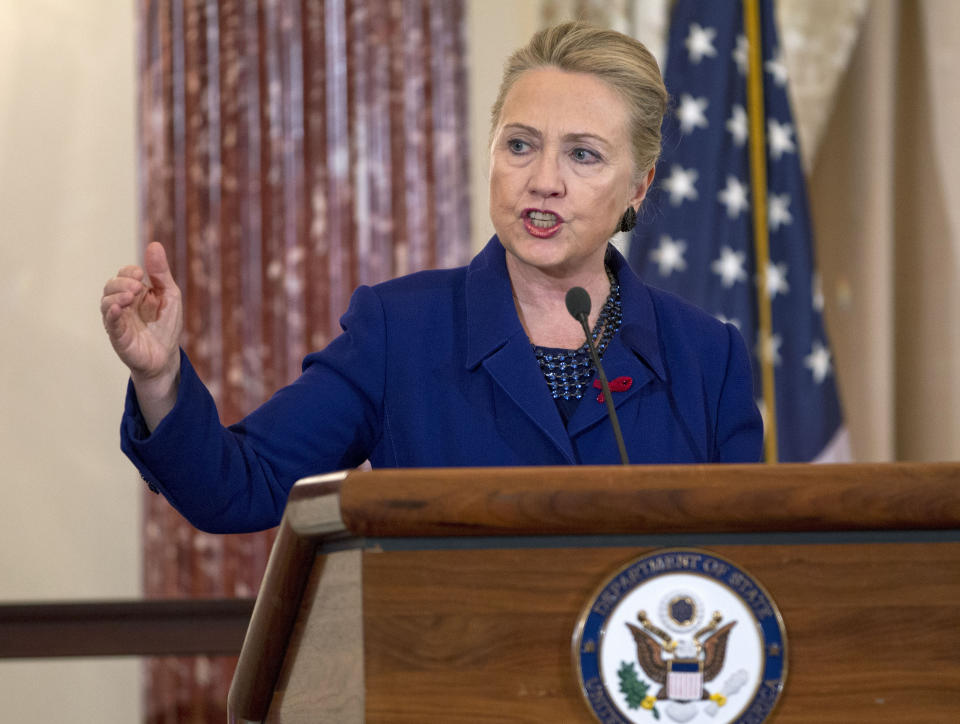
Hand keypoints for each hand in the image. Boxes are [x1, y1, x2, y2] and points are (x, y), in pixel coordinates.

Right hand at [101, 242, 182, 416]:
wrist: (165, 357)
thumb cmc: (166, 325)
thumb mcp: (169, 296)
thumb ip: (161, 273)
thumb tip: (154, 244)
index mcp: (136, 292)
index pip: (124, 274)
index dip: (129, 272)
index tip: (140, 274)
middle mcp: (123, 304)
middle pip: (112, 286)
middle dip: (122, 283)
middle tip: (137, 287)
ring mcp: (118, 320)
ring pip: (106, 302)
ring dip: (117, 296)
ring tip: (131, 297)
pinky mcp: (118, 336)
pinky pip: (109, 323)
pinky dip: (111, 313)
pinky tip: (118, 308)